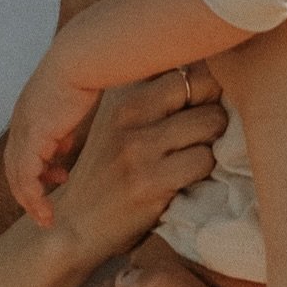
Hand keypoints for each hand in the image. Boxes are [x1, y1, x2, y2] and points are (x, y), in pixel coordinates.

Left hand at [6, 57, 102, 221]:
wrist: (81, 59)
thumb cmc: (84, 72)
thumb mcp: (71, 103)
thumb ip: (64, 125)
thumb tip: (64, 144)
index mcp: (28, 113)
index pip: (22, 149)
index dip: (36, 168)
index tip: (58, 176)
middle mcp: (20, 123)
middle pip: (14, 166)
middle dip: (28, 189)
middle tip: (43, 208)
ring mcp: (23, 131)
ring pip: (17, 176)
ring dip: (30, 199)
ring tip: (46, 215)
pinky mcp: (32, 139)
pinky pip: (27, 177)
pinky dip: (34, 196)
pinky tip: (47, 208)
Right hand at [43, 75, 223, 262]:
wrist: (74, 223)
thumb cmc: (106, 170)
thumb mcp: (119, 122)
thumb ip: (154, 95)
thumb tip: (210, 67)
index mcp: (121, 91)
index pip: (184, 63)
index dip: (204, 83)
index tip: (201, 104)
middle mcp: (127, 111)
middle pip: (204, 84)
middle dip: (213, 108)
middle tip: (202, 132)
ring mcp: (138, 146)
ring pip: (211, 122)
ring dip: (212, 142)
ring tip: (192, 156)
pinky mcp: (151, 180)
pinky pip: (204, 160)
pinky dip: (204, 171)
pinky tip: (184, 179)